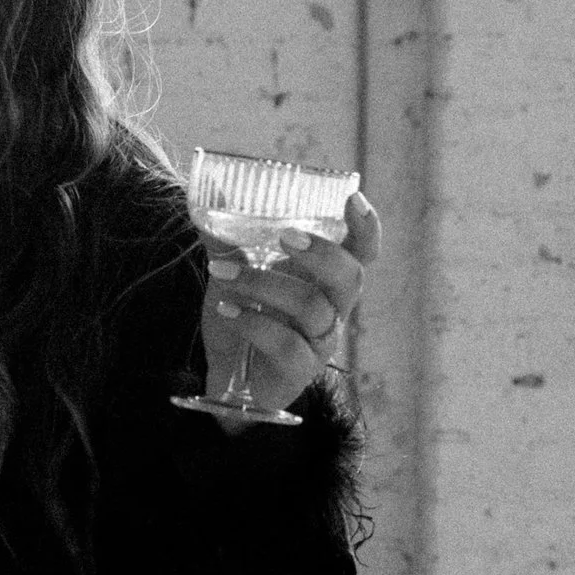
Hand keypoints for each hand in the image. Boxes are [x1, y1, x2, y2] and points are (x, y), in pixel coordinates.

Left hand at [201, 189, 380, 418]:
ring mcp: (319, 340)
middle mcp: (332, 308)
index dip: (367, 227)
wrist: (228, 377)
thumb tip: (207, 197)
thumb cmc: (243, 315)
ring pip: (310, 307)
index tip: (354, 198)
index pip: (362, 253)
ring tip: (220, 273)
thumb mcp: (233, 273)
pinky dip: (253, 323)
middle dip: (321, 253)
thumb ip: (225, 240)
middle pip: (349, 277)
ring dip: (262, 284)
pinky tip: (226, 310)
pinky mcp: (299, 368)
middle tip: (283, 236)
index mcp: (324, 279)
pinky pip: (286, 344)